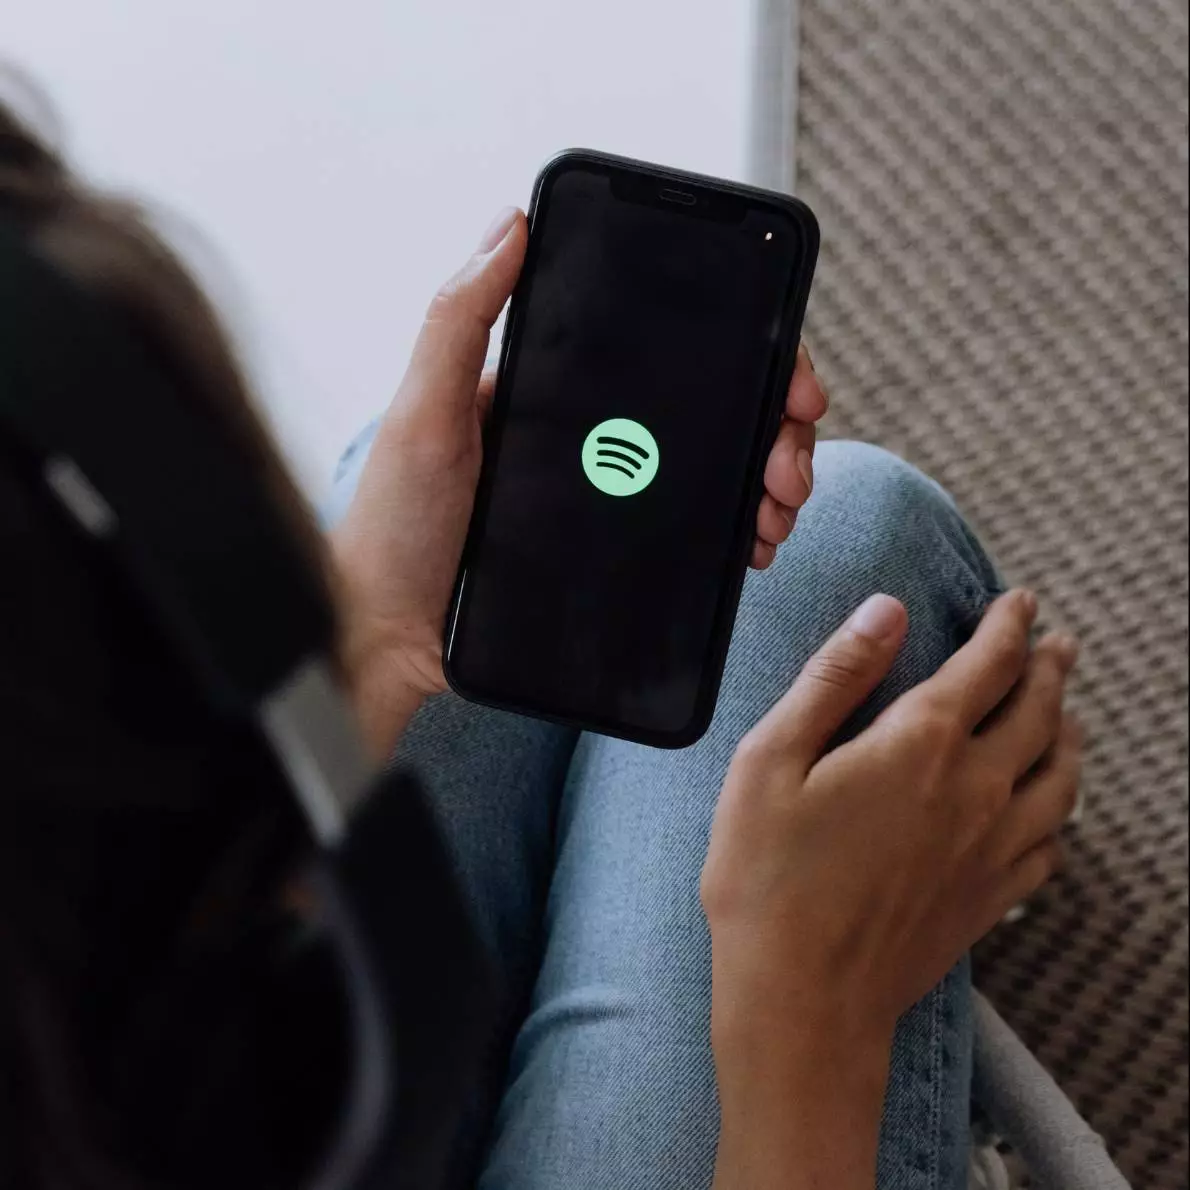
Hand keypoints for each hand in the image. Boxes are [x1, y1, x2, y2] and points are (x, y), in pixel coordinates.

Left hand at [332, 207, 828, 755]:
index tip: (787, 379)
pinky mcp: (611, 549)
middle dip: (775, 428)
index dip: (745, 352)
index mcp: (558, 387)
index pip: (669, 346)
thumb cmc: (394, 525)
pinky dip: (735, 527)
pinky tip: (751, 540)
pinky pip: (691, 527)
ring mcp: (607, 493)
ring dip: (768, 478)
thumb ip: (460, 320)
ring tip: (778, 511)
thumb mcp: (424, 413)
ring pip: (714, 467)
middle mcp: (592, 433)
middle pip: (712, 407)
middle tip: (789, 467)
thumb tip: (510, 223)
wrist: (389, 634)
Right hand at [703, 590, 1081, 1189]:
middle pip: (1037, 711)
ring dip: (1068, 730)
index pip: (987, 665)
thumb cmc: (769, 879)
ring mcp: (991, 849)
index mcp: (919, 744)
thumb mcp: (770, 761)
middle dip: (1049, 666)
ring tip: (1067, 710)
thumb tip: (885, 611)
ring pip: (1060, 776)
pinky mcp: (990, 899)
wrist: (804, 1001)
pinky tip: (1048, 806)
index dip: (1007, 625)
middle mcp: (974, 789)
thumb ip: (833, 679)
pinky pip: (1052, 843)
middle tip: (1056, 639)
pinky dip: (1060, 808)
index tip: (1018, 601)